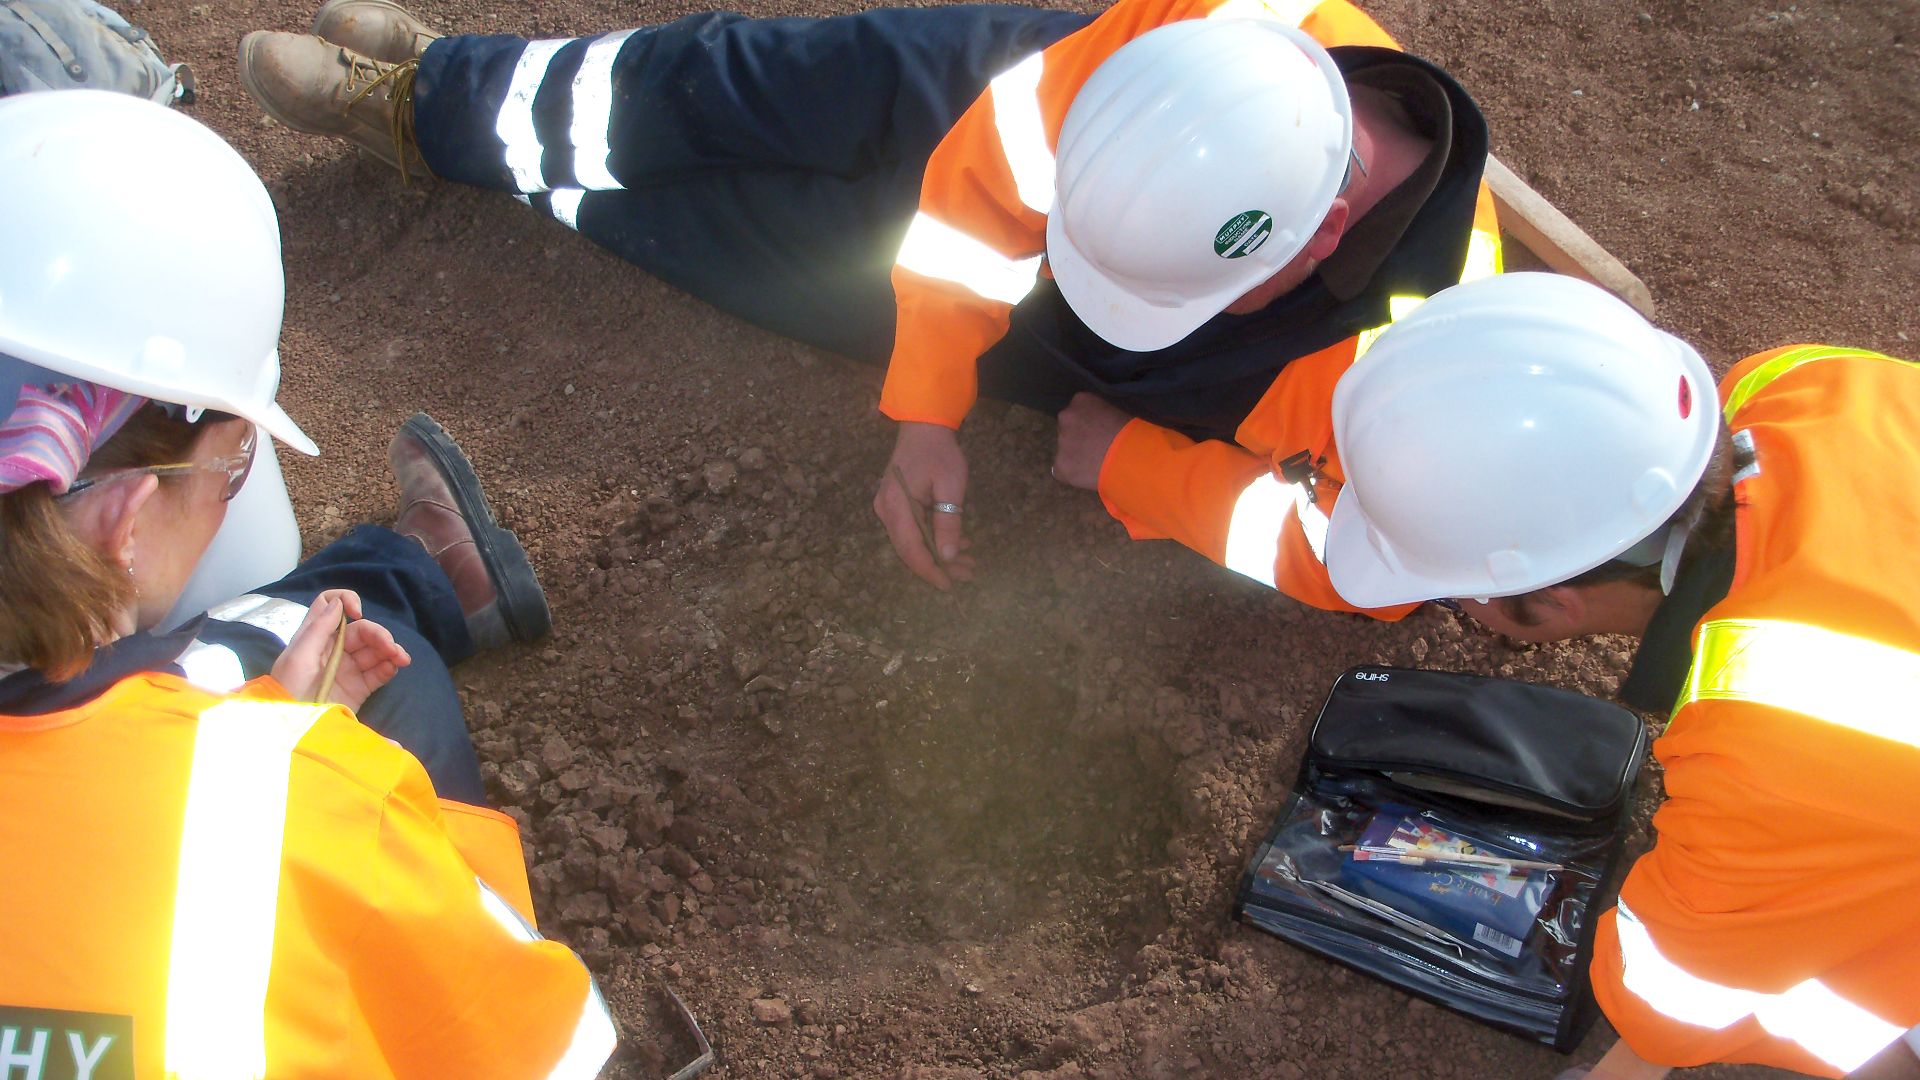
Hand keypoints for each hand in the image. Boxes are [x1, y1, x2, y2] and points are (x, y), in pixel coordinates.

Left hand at [271, 589, 411, 710]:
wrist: (292, 730)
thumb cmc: (289, 689)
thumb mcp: (298, 657)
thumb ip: (318, 629)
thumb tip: (338, 602)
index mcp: (315, 636)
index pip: (330, 605)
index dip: (346, 601)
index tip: (357, 614)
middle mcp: (333, 649)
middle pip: (361, 630)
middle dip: (379, 634)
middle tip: (390, 648)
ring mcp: (347, 668)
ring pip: (374, 649)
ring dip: (391, 649)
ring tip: (402, 659)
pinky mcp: (359, 688)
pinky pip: (379, 672)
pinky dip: (390, 666)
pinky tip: (395, 667)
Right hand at [873, 421, 974, 589]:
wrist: (923, 425)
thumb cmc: (940, 452)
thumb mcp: (951, 486)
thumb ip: (949, 522)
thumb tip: (949, 556)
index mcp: (896, 506)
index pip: (911, 549)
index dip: (929, 570)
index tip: (949, 584)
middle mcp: (885, 511)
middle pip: (909, 549)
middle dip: (938, 565)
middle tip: (967, 574)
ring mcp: (887, 508)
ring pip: (911, 542)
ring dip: (939, 553)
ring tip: (968, 562)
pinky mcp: (895, 505)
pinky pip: (912, 530)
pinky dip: (933, 540)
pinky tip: (956, 543)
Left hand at [1052, 392, 1132, 489]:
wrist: (1130, 457)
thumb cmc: (1133, 433)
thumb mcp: (1117, 413)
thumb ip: (1101, 417)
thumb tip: (1098, 428)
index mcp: (1081, 400)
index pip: (1077, 411)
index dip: (1088, 424)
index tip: (1099, 433)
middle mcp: (1065, 417)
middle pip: (1067, 429)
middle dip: (1077, 438)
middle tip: (1095, 449)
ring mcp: (1060, 442)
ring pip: (1064, 450)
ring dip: (1075, 456)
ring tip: (1096, 464)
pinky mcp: (1059, 466)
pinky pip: (1062, 470)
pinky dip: (1073, 474)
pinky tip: (1090, 475)